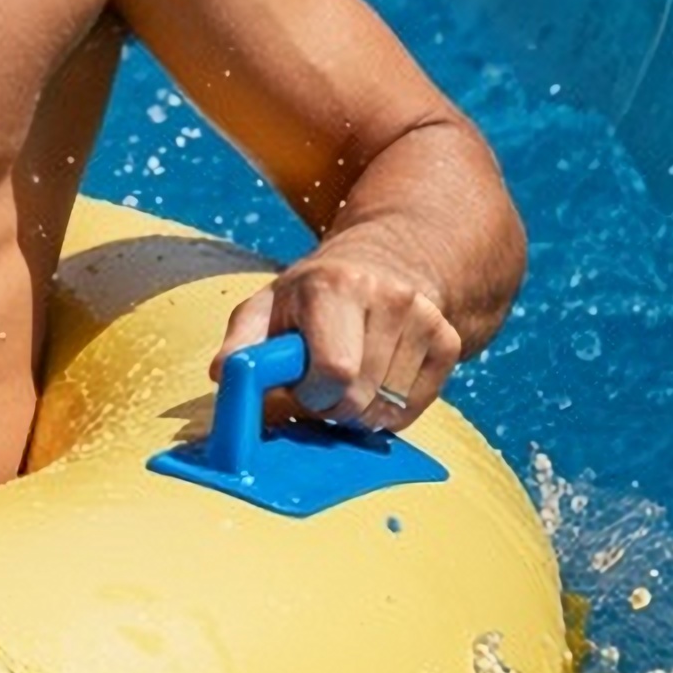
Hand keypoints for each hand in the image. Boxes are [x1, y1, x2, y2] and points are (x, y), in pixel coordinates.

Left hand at [219, 235, 464, 431]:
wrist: (383, 262)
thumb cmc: (311, 294)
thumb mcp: (266, 306)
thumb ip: (241, 345)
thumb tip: (224, 377)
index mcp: (336, 286)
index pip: (334, 371)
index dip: (309, 394)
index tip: (297, 386)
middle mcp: (389, 297)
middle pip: (359, 397)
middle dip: (329, 407)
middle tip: (318, 387)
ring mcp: (425, 318)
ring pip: (386, 409)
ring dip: (357, 411)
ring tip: (345, 379)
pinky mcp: (449, 341)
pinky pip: (412, 409)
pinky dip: (386, 411)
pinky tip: (372, 381)